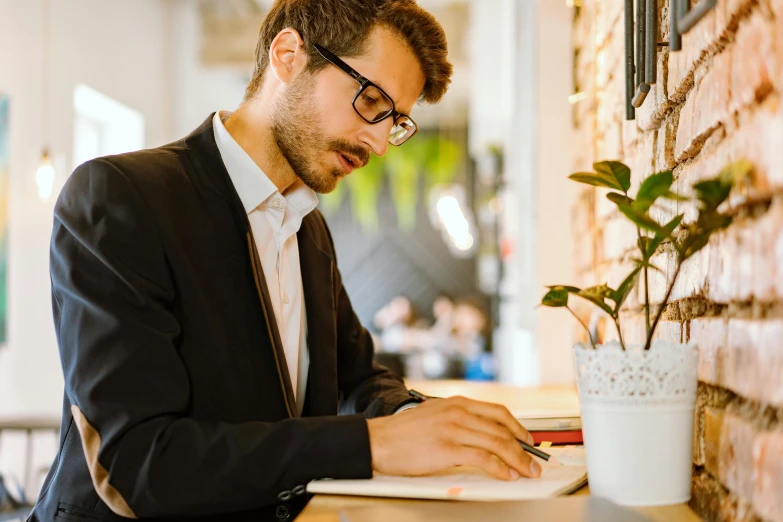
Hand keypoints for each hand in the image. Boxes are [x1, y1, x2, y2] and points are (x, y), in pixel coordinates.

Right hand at [366, 396, 541, 480]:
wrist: (379, 439)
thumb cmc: (404, 432)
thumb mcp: (436, 415)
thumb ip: (460, 420)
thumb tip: (483, 435)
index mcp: (458, 403)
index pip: (498, 411)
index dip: (518, 427)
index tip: (528, 439)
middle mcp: (459, 412)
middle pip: (502, 429)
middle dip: (523, 448)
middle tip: (533, 461)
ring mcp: (453, 429)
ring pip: (497, 443)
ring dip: (517, 460)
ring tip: (526, 472)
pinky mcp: (447, 448)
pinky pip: (482, 458)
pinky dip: (499, 468)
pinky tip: (506, 475)